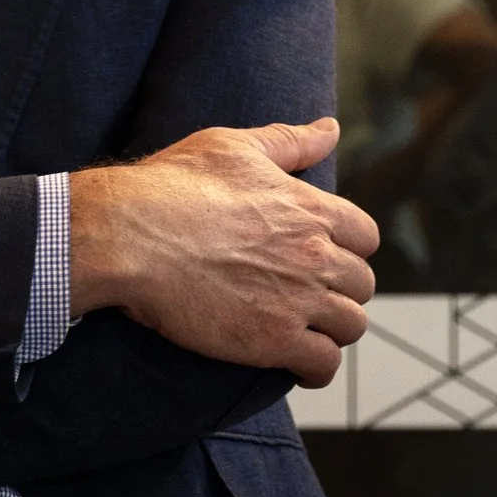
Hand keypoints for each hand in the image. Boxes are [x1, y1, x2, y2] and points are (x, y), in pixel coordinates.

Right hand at [69, 119, 377, 386]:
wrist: (131, 236)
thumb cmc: (175, 185)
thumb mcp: (234, 147)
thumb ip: (289, 141)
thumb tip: (331, 128)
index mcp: (310, 208)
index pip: (365, 236)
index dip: (348, 247)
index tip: (323, 255)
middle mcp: (314, 255)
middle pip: (362, 284)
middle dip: (340, 290)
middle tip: (307, 294)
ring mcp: (297, 300)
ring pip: (350, 325)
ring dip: (332, 329)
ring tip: (304, 329)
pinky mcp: (273, 340)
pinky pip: (322, 364)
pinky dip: (314, 368)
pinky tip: (296, 362)